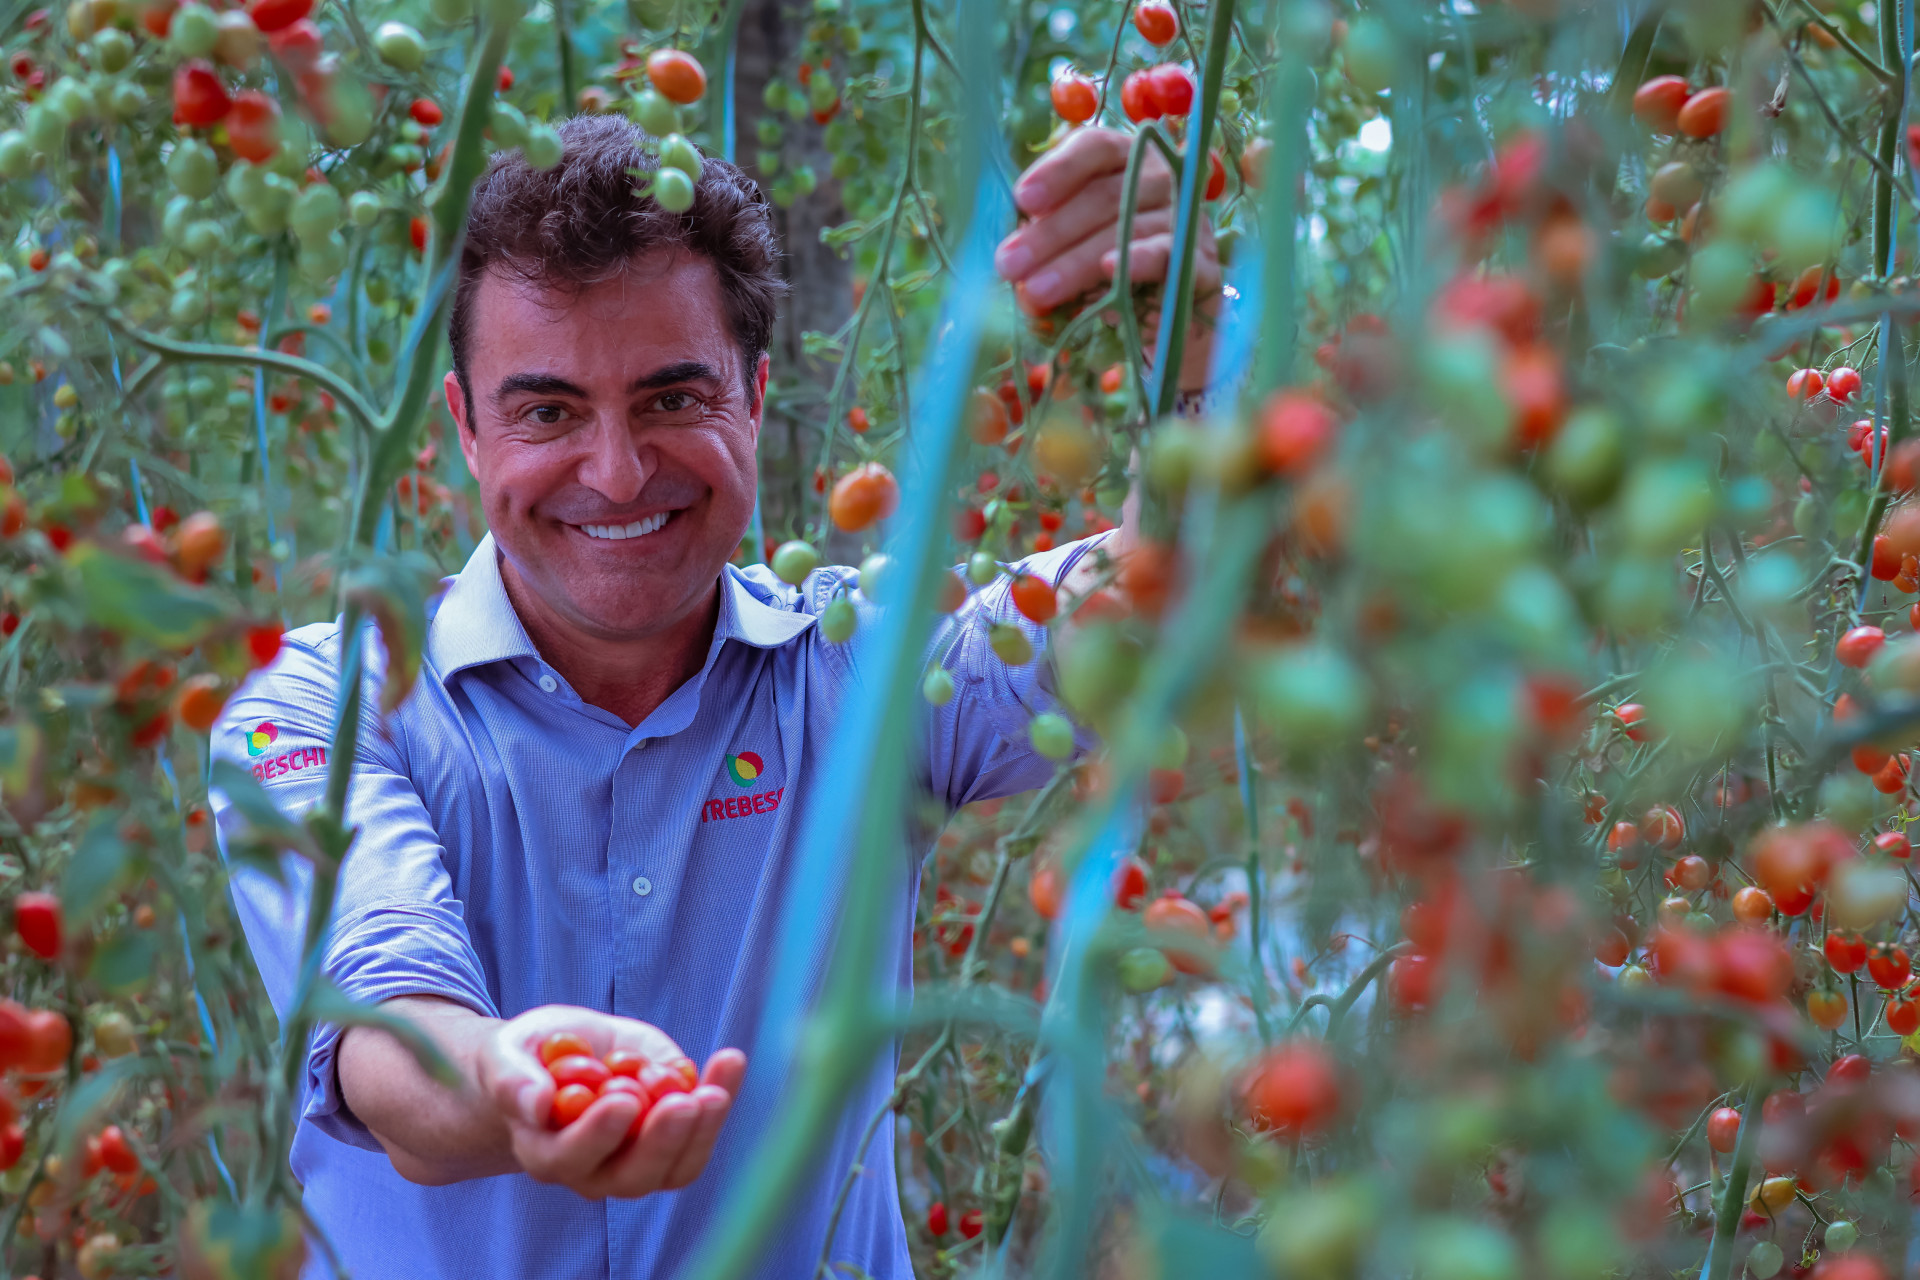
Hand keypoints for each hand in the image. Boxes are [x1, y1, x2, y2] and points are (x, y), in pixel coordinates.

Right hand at [476, 1004, 745, 1198]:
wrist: (558, 1056)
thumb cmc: (529, 1058)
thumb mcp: (508, 1055)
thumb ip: (515, 1079)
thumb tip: (538, 1103)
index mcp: (545, 1152)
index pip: (572, 1157)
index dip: (600, 1133)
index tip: (626, 1098)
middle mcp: (591, 1172)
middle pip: (632, 1176)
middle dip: (661, 1140)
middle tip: (684, 1100)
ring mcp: (635, 1164)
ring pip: (674, 1169)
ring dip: (701, 1130)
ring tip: (717, 1085)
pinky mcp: (670, 1145)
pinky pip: (699, 1138)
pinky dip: (719, 1103)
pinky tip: (728, 1063)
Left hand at [994, 127, 1220, 388]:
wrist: (1167, 324)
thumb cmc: (1108, 276)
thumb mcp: (1070, 249)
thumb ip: (1045, 243)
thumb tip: (1010, 261)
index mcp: (1127, 160)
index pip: (1094, 148)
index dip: (1057, 170)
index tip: (1022, 201)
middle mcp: (1161, 180)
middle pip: (1105, 196)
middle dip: (1050, 232)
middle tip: (1009, 264)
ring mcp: (1187, 219)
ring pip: (1127, 230)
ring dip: (1075, 262)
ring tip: (1035, 292)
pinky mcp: (1204, 264)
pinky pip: (1169, 256)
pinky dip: (1138, 260)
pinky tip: (1109, 269)